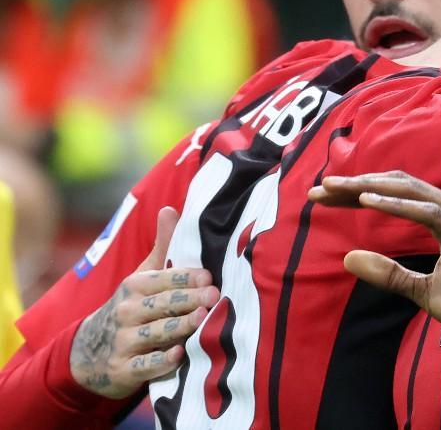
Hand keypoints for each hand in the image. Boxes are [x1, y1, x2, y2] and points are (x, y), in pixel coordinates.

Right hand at [69, 207, 218, 398]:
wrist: (89, 352)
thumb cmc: (130, 306)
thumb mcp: (141, 276)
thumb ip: (162, 246)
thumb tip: (170, 208)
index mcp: (135, 286)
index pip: (163, 279)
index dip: (186, 278)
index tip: (209, 276)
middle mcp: (127, 312)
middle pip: (162, 304)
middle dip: (187, 299)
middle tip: (214, 296)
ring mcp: (124, 342)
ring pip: (155, 333)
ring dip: (179, 327)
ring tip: (202, 320)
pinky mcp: (124, 370)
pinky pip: (144, 366)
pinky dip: (161, 362)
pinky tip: (179, 356)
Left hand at [333, 173, 440, 349]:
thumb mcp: (424, 292)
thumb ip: (390, 274)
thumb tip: (346, 258)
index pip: (396, 197)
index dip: (357, 194)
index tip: (322, 199)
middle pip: (398, 186)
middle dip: (356, 184)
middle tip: (318, 189)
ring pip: (411, 191)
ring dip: (370, 186)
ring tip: (336, 188)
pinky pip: (429, 213)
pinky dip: (397, 205)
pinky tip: (367, 201)